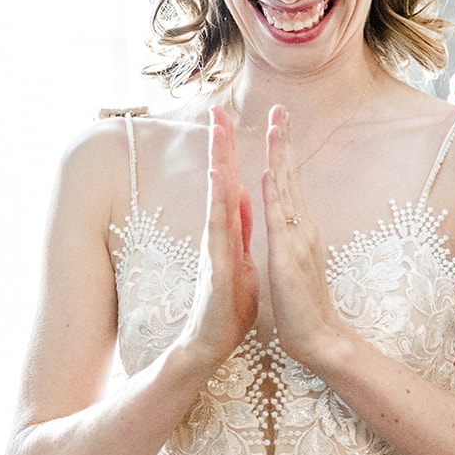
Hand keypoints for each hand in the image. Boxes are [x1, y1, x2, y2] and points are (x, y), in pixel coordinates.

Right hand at [179, 106, 258, 371]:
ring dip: (218, 168)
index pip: (232, 183)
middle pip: (221, 183)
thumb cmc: (227, 303)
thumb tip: (240, 196)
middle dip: (220, 147)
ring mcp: (215, 250)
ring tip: (217, 137)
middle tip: (217, 111)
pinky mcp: (216, 269)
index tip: (228, 119)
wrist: (213, 343)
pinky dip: (219, 207)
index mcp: (229, 231)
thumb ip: (239, 227)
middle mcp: (219, 234)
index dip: (231, 152)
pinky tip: (220, 185)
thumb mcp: (240, 258)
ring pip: (217, 201)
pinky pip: (218, 234)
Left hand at [261, 106, 345, 367]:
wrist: (319, 338)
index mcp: (298, 230)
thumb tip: (284, 212)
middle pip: (290, 176)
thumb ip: (289, 236)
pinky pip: (281, 220)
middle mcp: (302, 228)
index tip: (277, 123)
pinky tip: (268, 173)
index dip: (281, 152)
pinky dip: (275, 194)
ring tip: (275, 125)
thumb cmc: (302, 305)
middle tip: (279, 108)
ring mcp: (299, 239)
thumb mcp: (292, 263)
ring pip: (287, 189)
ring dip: (280, 156)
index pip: (287, 183)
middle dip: (283, 141)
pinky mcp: (291, 256)